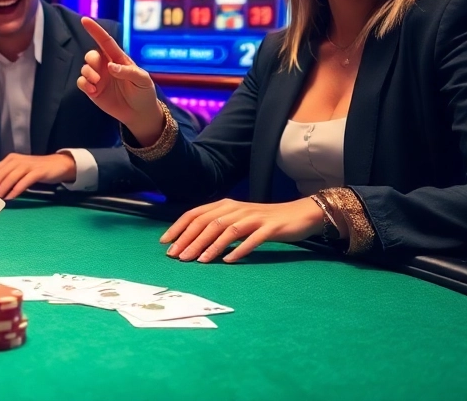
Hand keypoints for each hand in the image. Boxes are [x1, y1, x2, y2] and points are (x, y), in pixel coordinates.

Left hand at [0, 153, 76, 199]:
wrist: (57, 164)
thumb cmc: (35, 170)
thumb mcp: (19, 170)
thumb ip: (7, 176)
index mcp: (10, 159)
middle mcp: (17, 160)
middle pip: (1, 173)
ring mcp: (28, 165)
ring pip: (11, 176)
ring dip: (3, 187)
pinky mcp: (37, 171)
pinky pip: (25, 181)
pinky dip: (17, 189)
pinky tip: (11, 197)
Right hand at [77, 17, 164, 145]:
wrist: (140, 113)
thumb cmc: (144, 92)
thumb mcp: (142, 80)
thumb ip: (128, 71)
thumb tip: (110, 67)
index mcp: (118, 59)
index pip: (105, 41)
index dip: (95, 30)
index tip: (85, 19)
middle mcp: (106, 66)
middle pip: (91, 55)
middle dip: (91, 60)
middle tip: (97, 74)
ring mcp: (99, 78)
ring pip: (85, 68)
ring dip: (88, 74)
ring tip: (96, 84)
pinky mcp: (93, 90)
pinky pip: (81, 82)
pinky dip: (84, 84)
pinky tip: (93, 91)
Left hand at [160, 197, 324, 263]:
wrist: (300, 214)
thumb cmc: (265, 221)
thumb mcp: (238, 220)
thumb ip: (218, 227)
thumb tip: (192, 242)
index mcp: (226, 205)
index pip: (196, 213)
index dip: (179, 227)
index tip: (166, 243)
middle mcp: (237, 209)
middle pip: (208, 223)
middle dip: (190, 240)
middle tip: (177, 257)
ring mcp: (254, 218)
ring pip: (227, 230)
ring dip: (210, 246)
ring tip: (198, 261)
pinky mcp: (270, 228)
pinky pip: (252, 239)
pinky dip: (239, 250)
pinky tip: (228, 261)